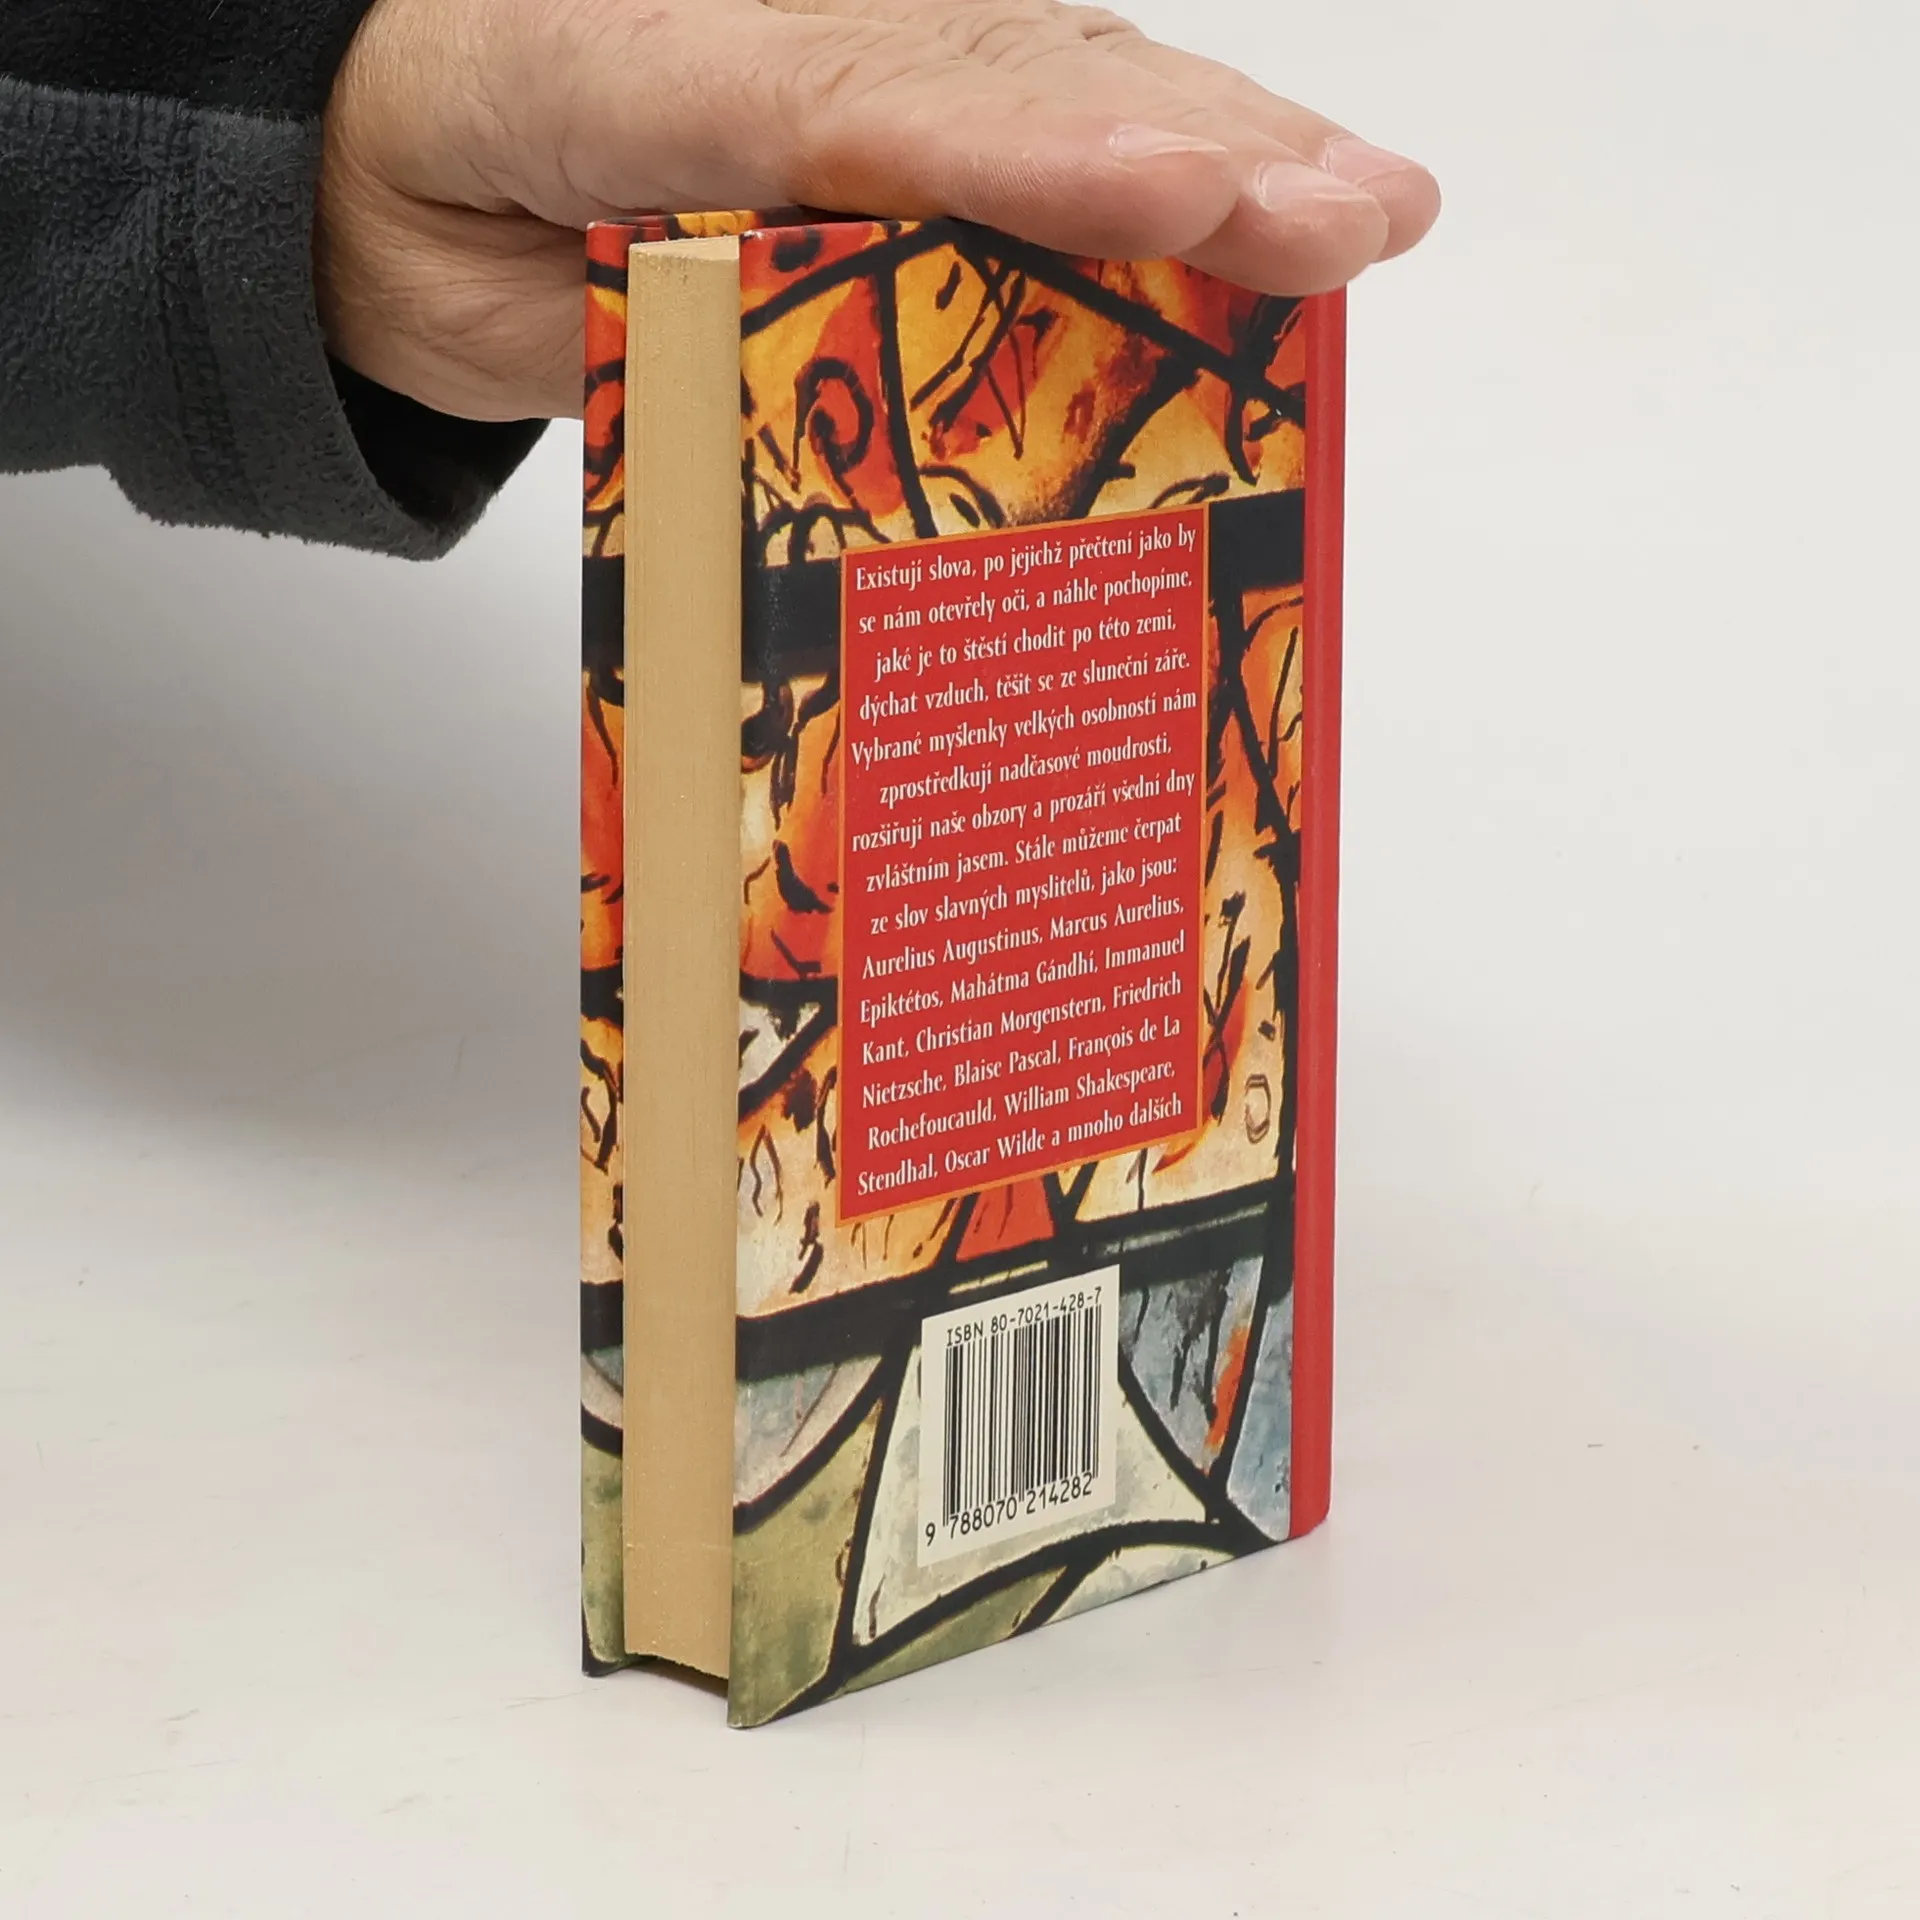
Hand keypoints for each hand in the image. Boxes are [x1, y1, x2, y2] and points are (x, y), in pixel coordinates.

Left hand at [317, 0, 1439, 422]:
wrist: (386, 148)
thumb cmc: (446, 210)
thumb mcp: (512, 293)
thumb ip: (652, 324)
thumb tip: (812, 400)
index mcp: (667, 65)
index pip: (873, 106)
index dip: (1036, 157)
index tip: (1182, 197)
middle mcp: (790, 37)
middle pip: (1017, 78)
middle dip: (1197, 152)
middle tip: (1351, 220)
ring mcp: (847, 53)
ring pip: (1052, 81)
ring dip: (1220, 148)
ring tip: (1362, 212)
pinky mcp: (877, 106)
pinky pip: (1017, 115)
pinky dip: (1144, 162)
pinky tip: (1257, 206)